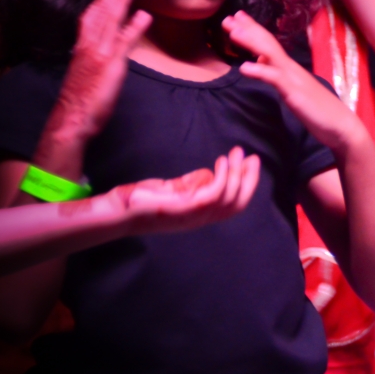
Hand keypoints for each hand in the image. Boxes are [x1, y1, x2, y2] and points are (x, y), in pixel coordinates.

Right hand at [49, 0, 150, 141]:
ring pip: (110, 21)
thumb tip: (101, 55)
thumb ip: (93, 61)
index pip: (89, 20)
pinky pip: (124, 41)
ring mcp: (100, 54)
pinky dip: (134, 26)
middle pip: (99, 15)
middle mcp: (89, 47)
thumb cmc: (79, 101)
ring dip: (120, 2)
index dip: (98, 4)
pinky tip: (144, 16)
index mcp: (82, 49)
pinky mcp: (111, 64)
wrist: (72, 118)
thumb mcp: (85, 75)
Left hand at [101, 147, 261, 235]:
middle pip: (238, 203)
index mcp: (201, 216)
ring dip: (237, 173)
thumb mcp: (176, 190)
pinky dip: (222, 175)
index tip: (250, 165)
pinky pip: (214, 192)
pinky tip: (220, 161)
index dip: (246, 185)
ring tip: (236, 154)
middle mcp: (202, 219)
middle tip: (253, 158)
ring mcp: (195, 215)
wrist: (121, 211)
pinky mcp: (186, 207)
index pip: (235, 205)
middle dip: (249, 179)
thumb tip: (212, 174)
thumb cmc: (144, 200)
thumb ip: (194, 184)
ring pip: (229, 197)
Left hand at [222, 11, 367, 155]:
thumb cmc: (320, 111)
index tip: (237, 18)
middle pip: (268, 44)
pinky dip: (260, 70)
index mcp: (290, 69)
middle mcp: (291, 69)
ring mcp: (294, 79)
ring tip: (233, 33)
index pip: (269, 44)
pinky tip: (245, 68)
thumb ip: (278, 76)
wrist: (341, 126)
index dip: (253, 30)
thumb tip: (262, 61)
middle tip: (228, 17)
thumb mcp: (294, 91)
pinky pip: (275, 79)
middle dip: (247, 30)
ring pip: (271, 55)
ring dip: (251, 43)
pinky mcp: (295, 93)